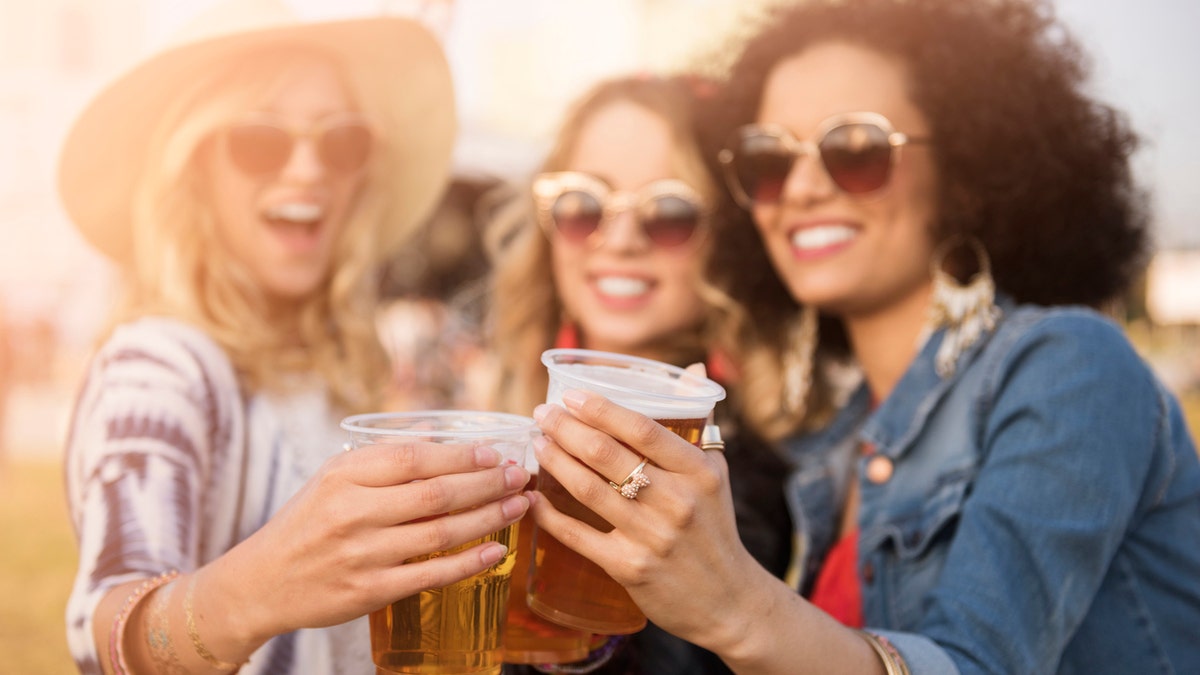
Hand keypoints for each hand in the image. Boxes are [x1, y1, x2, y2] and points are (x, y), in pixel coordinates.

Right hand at [206, 441, 529, 646]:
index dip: (460, 455)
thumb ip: (381, 460)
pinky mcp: (370, 591)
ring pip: (441, 532)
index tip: (494, 453)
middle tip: (520, 476)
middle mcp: (353, 511)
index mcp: (343, 475)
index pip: (413, 458)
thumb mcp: (330, 479)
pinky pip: (432, 574)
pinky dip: (469, 562)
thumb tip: (437, 437)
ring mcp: (363, 553)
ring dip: (489, 518)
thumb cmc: (305, 524)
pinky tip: (496, 552)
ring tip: (519, 506)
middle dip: (488, 483)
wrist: (259, 583)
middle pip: (436, 493)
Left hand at [529, 390, 763, 651]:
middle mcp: (676, 502)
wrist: (729, 601)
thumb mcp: (716, 474)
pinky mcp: (629, 568)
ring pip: (588, 489)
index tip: (570, 395)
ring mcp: (651, 537)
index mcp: (698, 472)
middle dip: (565, 428)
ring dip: (554, 461)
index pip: (642, 429)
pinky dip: (549, 515)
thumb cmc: (715, 528)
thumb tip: (697, 370)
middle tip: (542, 414)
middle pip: (606, 454)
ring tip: (537, 444)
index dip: (600, 409)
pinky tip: (532, 497)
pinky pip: (578, 535)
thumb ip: (700, 422)